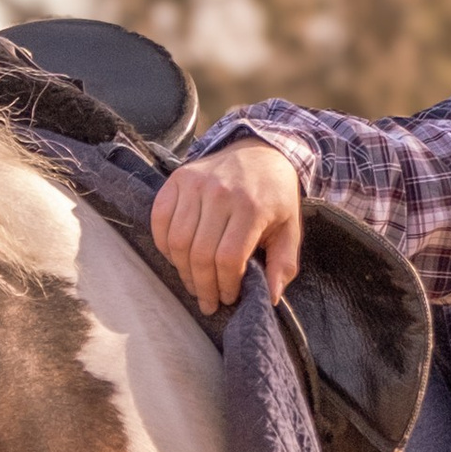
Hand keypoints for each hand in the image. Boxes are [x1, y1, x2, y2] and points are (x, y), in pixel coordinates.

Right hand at [151, 141, 302, 313]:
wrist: (260, 150)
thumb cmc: (275, 195)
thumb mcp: (290, 228)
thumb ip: (284, 264)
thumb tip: (270, 296)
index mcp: (252, 207)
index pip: (229, 258)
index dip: (226, 285)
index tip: (228, 298)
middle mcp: (221, 192)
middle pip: (201, 254)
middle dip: (203, 286)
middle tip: (208, 301)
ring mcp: (196, 183)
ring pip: (178, 241)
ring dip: (183, 270)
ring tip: (194, 283)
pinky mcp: (178, 178)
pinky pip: (160, 219)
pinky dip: (163, 244)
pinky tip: (177, 257)